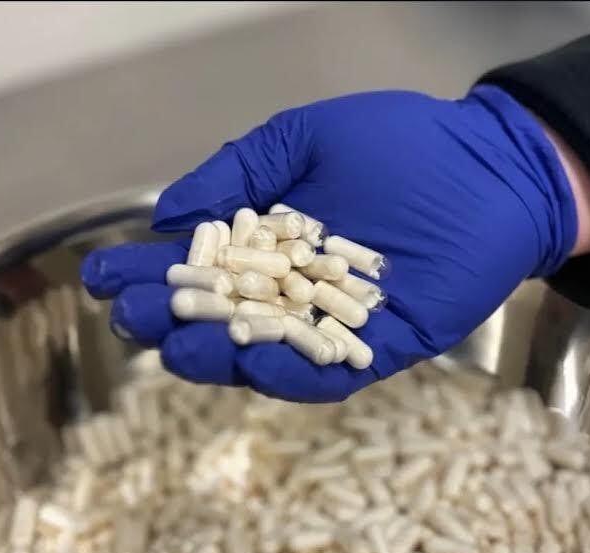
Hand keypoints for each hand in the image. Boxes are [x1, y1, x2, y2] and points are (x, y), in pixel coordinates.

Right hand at [80, 85, 576, 401]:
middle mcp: (297, 295)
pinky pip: (330, 373)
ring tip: (174, 348)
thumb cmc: (401, 146)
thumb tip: (169, 215)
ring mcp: (338, 327)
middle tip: (130, 319)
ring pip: (268, 354)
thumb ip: (238, 174)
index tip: (100, 276)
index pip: (202, 268)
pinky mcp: (383, 349)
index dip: (150, 274)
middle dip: (174, 320)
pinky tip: (250, 368)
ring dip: (219, 355)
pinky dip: (291, 375)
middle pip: (226, 318)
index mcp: (274, 246)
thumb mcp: (304, 140)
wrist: (489, 167)